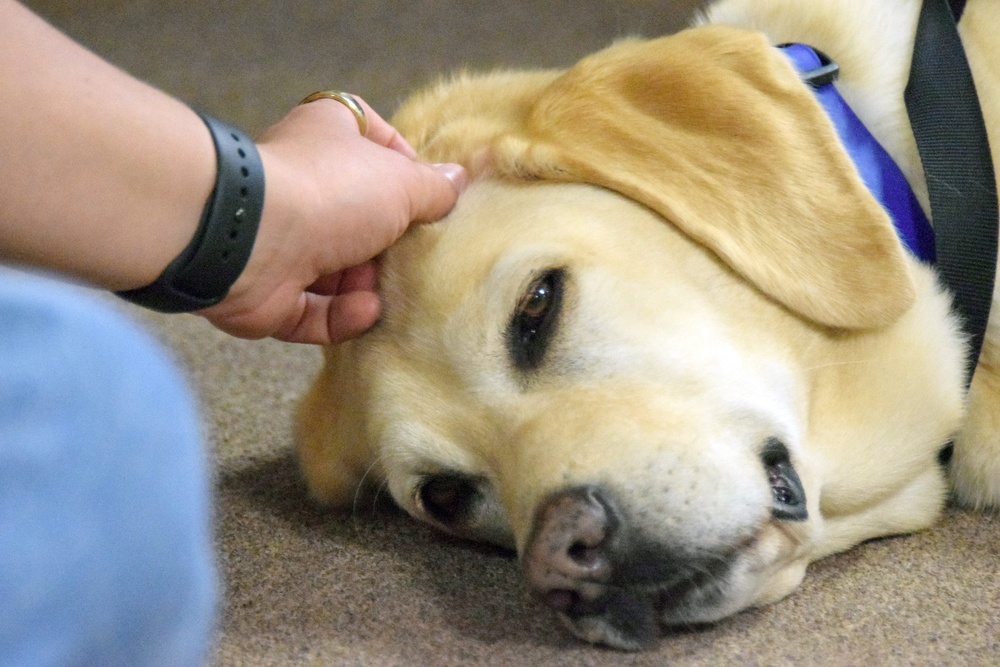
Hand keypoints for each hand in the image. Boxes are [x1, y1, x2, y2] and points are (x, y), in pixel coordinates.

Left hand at [199, 95, 466, 343]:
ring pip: (336, 269)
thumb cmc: (330, 192)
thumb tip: (457, 182)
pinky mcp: (270, 290)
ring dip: (366, 286)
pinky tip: (364, 312)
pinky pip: (314, 308)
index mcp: (326, 136)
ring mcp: (281, 239)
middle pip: (358, 215)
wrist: (249, 241)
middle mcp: (301, 183)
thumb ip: (434, 188)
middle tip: (419, 257)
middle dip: (389, 244)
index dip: (400, 160)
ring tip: (388, 293)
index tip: (427, 190)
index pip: (367, 136)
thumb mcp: (402, 183)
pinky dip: (341, 315)